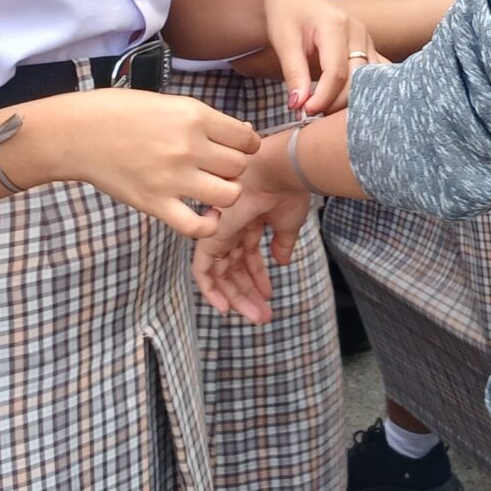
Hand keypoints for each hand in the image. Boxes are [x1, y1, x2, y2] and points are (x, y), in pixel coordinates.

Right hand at [72, 90, 259, 239]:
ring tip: (213, 190)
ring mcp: (172, 178)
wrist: (78, 133)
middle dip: (235, 169)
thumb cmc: (121, 112)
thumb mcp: (169, 102)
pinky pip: (197, 226)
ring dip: (227, 195)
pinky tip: (206, 215)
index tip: (237, 148)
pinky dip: (209, 226)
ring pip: (229, 196)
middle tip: (220, 169)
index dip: (247, 145)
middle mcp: (188, 147)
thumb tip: (244, 134)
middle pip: (239, 167)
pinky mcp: (155, 203)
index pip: (245, 138)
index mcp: (193, 116)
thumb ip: (207, 120)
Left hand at [193, 181, 314, 321]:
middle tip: (264, 315)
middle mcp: (231, 227)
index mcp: (249, 220)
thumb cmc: (286, 190)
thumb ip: (282, 243)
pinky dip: (211, 291)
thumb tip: (282, 261)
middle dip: (249, 292)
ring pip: (222, 274)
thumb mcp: (288, 223)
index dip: (257, 277)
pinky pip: (202, 271)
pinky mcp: (209, 238)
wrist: (278, 173)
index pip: (247, 255)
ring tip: (257, 316)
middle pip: (235, 267)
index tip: (267, 295)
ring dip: (238, 297)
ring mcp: (219, 233)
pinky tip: (226, 309)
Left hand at [258, 0, 370, 116]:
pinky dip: (364, 90)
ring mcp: (367, 39)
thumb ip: (294, 73)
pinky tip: (348, 102)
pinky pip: (375, 73)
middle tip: (313, 114)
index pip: (337, 72)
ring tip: (326, 109)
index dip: (324, 97)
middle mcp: (358, 32)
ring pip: (369, 79)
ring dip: (350, 99)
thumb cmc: (287, 16)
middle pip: (357, 79)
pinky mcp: (369, 47)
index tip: (306, 112)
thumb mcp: (284, 42)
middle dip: (336, 102)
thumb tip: (298, 105)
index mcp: (336, 26)